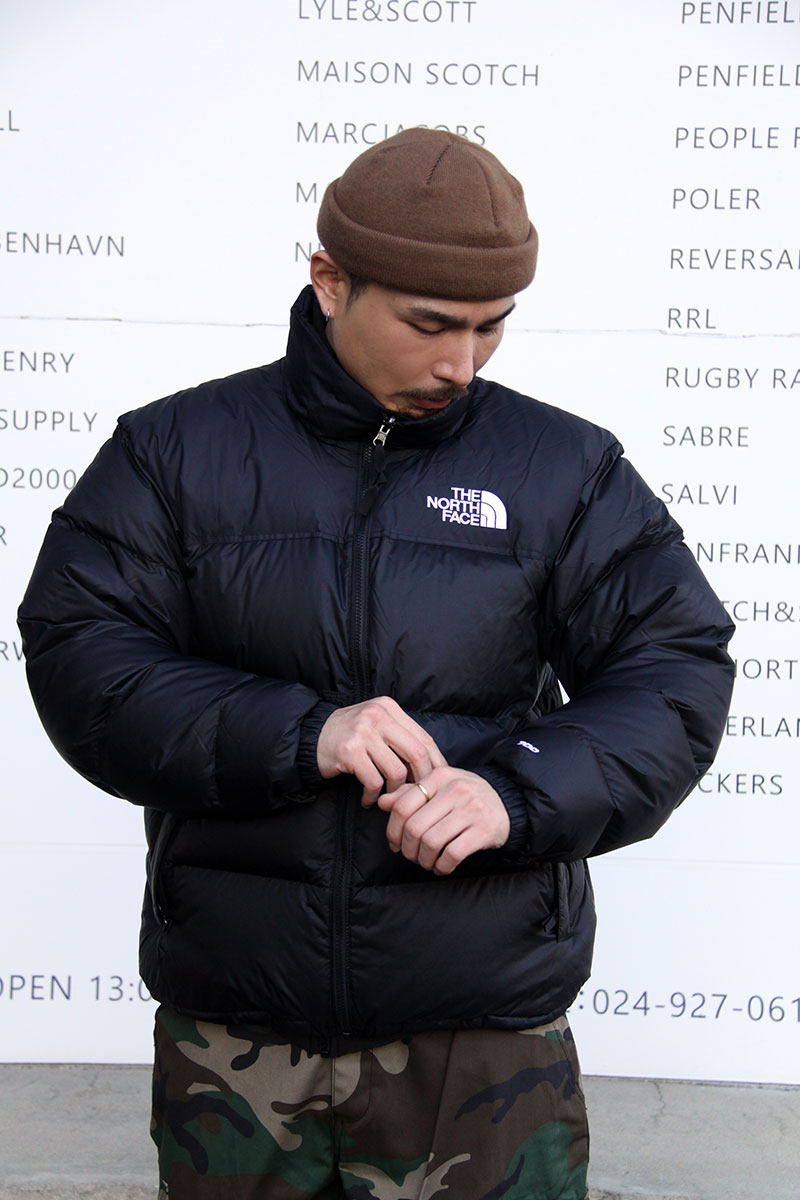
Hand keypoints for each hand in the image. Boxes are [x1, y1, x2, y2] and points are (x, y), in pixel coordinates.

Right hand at [316, 696, 446, 806]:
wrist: (312, 736)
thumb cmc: (351, 735)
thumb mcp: (377, 724)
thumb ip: (401, 738)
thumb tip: (433, 766)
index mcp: (389, 708)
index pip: (424, 738)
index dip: (435, 763)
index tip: (438, 782)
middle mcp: (377, 716)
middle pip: (416, 753)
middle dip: (421, 780)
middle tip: (417, 795)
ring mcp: (362, 732)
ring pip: (396, 771)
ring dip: (395, 790)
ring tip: (388, 796)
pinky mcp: (349, 752)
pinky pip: (373, 782)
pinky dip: (373, 796)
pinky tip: (369, 800)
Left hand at [378, 767, 510, 874]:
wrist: (506, 802)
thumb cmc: (464, 797)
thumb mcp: (438, 788)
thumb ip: (409, 794)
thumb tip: (382, 803)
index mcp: (440, 776)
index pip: (402, 806)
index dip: (393, 830)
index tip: (395, 843)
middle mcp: (455, 789)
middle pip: (415, 827)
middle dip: (408, 849)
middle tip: (411, 856)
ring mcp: (472, 809)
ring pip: (431, 842)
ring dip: (424, 860)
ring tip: (426, 862)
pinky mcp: (484, 830)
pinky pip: (452, 854)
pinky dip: (442, 866)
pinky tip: (442, 866)